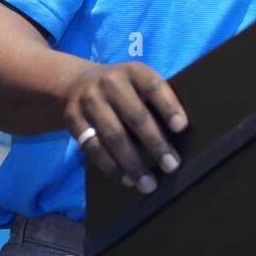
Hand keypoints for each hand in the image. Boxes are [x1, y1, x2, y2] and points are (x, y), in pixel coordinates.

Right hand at [62, 61, 187, 194]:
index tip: (181, 127)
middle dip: (155, 143)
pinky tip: (126, 179)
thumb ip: (155, 100)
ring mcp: (89, 101)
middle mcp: (110, 83)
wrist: (75, 83)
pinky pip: (93, 147)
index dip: (168, 106)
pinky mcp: (73, 119)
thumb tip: (180, 135)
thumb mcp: (137, 83)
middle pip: (135, 116)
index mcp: (133, 71)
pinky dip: (111, 166)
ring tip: (148, 184)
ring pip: (113, 136)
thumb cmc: (122, 89)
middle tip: (172, 166)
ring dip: (133, 163)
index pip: (153, 86)